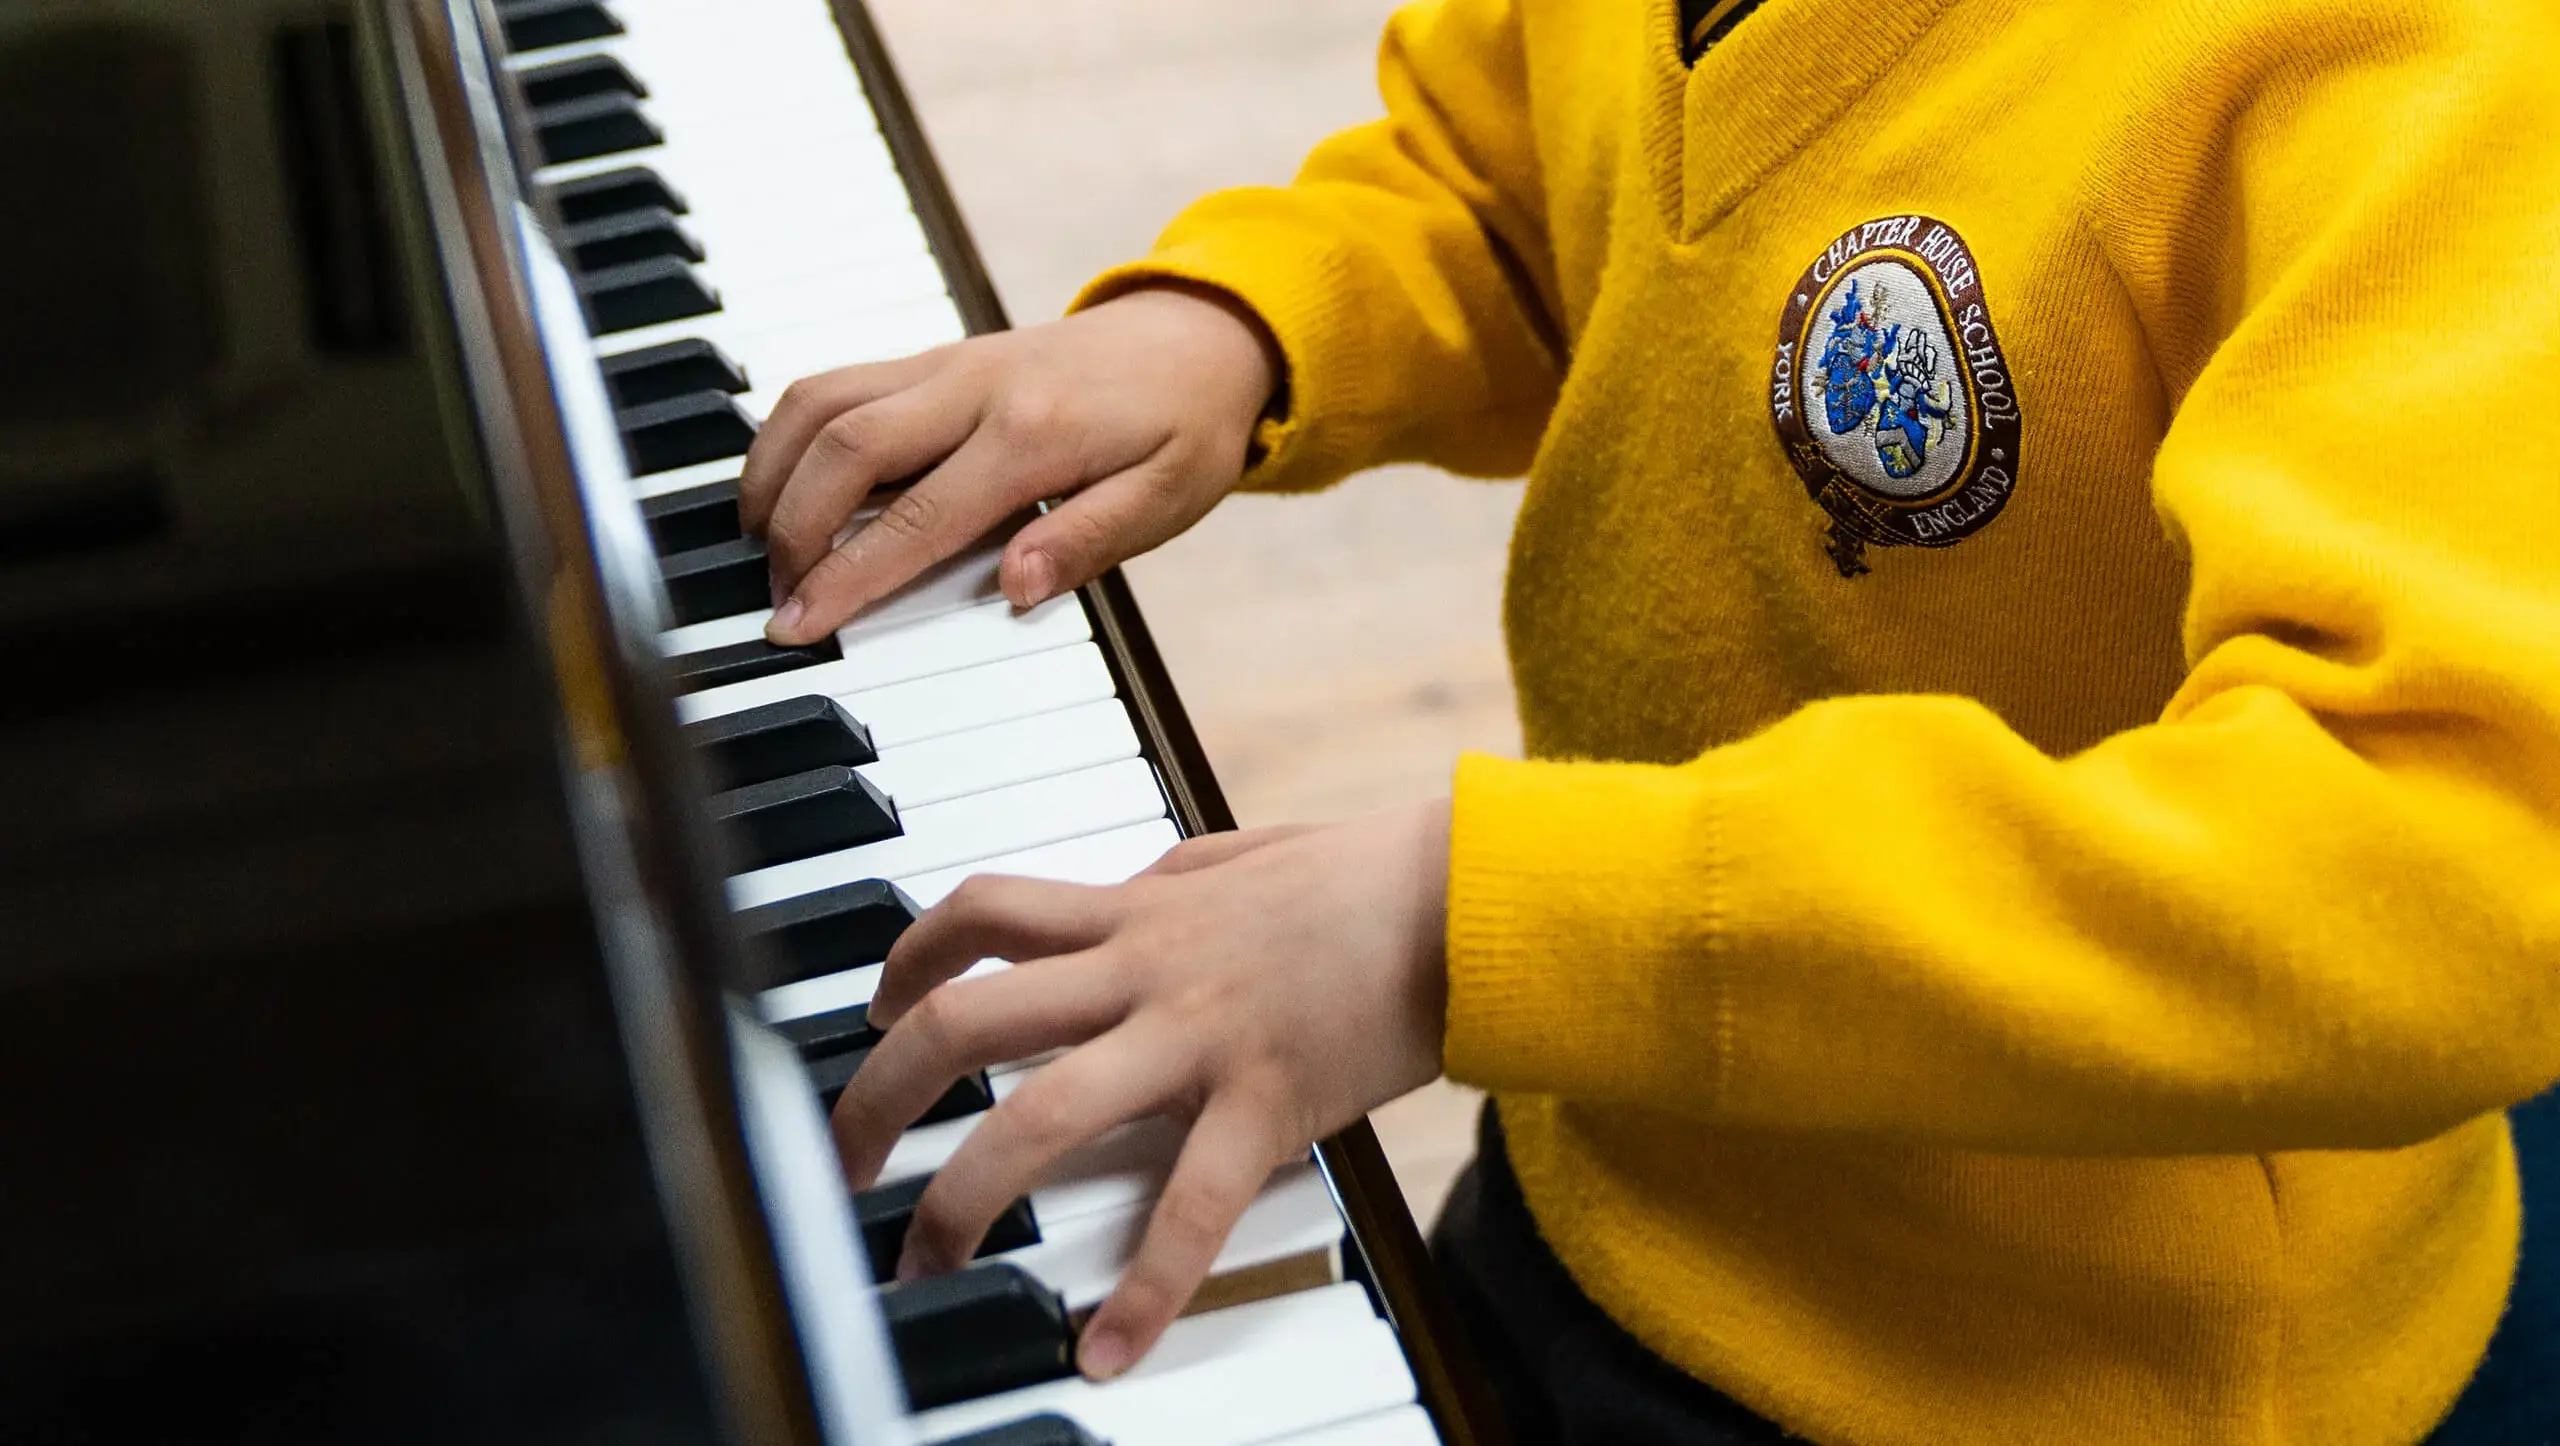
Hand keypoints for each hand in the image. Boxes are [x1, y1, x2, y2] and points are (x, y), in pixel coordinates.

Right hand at [741, 285, 1279, 643]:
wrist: (1200, 334)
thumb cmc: (1184, 425)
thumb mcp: (1167, 497)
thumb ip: (1087, 539)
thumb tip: (1012, 588)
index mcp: (1034, 434)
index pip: (918, 516)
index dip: (848, 576)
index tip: (798, 625)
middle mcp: (975, 388)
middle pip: (845, 448)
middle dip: (792, 529)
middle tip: (776, 597)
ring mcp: (947, 364)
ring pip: (822, 400)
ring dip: (774, 471)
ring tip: (757, 541)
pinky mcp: (933, 357)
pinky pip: (837, 383)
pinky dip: (793, 432)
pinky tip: (785, 483)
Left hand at [831, 803, 1451, 1378]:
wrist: (1468, 895)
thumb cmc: (1366, 877)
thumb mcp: (1245, 855)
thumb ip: (1173, 878)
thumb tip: (1132, 887)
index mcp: (1136, 912)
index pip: (981, 912)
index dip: (905, 960)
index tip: (879, 1011)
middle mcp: (1144, 969)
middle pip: (964, 1017)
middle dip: (880, 1093)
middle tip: (847, 1161)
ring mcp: (1197, 1037)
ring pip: (1037, 1109)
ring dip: (959, 1193)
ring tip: (922, 1264)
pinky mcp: (1265, 1102)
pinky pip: (1187, 1206)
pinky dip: (1140, 1289)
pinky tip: (1105, 1352)